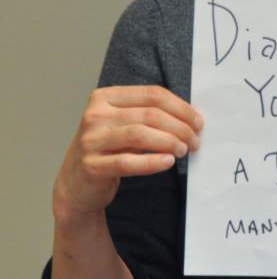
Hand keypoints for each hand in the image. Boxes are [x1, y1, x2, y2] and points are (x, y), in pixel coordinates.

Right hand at [53, 86, 202, 221]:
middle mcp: (95, 115)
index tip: (198, 121)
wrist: (76, 183)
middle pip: (149, 114)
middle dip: (179, 127)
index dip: (180, 107)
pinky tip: (168, 162)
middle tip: (194, 140)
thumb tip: (191, 117)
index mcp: (105, 97)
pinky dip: (152, 162)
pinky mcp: (91, 165)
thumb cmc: (109, 149)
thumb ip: (149, 115)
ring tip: (183, 150)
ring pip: (140, 134)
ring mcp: (91, 140)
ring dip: (168, 142)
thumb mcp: (124, 124)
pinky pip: (128, 162)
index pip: (152, 94)